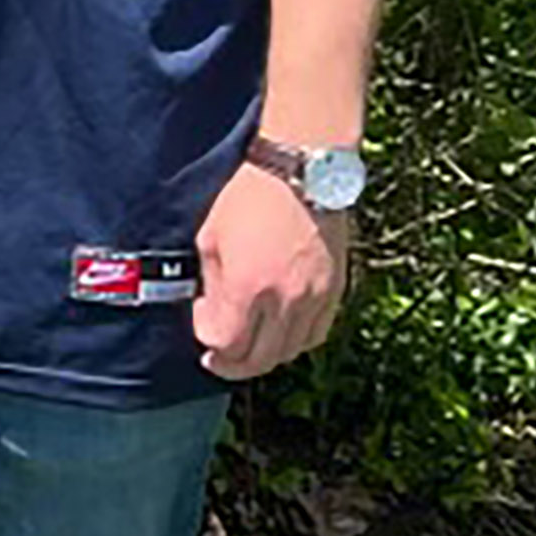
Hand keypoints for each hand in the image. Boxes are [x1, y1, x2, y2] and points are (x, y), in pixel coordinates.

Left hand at [192, 159, 349, 382]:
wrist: (302, 171)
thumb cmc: (249, 197)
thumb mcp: (210, 238)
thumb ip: (210, 285)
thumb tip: (208, 315)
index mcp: (248, 286)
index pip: (225, 344)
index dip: (207, 342)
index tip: (200, 324)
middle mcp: (285, 299)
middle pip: (258, 359)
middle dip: (231, 364)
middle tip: (216, 357)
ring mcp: (315, 297)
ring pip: (290, 352)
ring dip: (264, 357)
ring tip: (247, 347)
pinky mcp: (335, 290)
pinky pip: (315, 335)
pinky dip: (294, 342)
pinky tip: (279, 333)